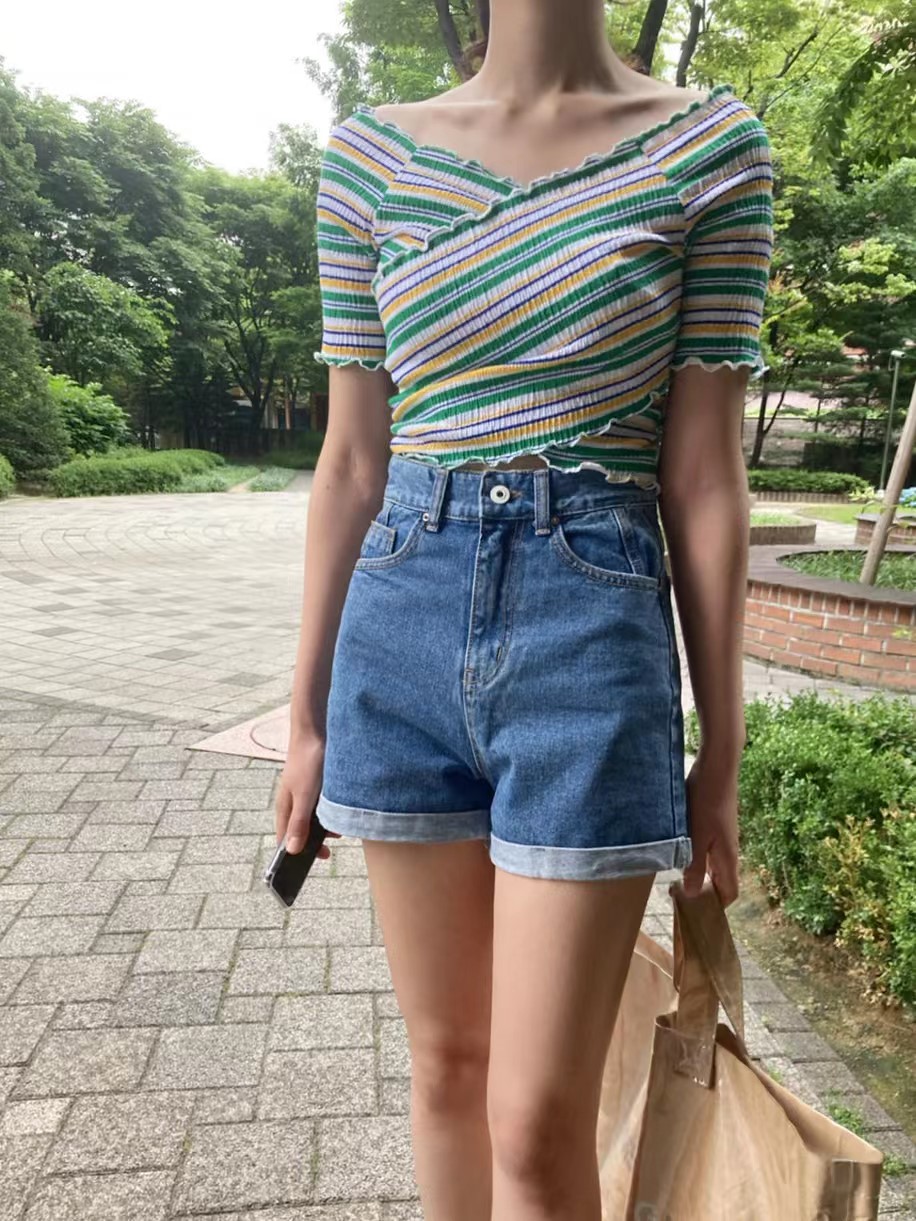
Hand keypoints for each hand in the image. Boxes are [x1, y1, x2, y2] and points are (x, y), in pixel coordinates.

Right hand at [275, 731, 340, 857]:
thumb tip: (291, 851)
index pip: (285, 839)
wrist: (316, 730)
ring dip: (326, 825)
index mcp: (285, 807)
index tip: (318, 860)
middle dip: (316, 841)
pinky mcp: (316, 784)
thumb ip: (299, 823)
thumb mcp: (305, 796)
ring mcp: (304, 792)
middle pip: (301, 830)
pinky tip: (342, 809)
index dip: (297, 854)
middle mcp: (292, 802)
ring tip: (340, 827)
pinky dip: (331, 811)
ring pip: (313, 817)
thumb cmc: (307, 762)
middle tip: (332, 846)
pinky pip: (322, 805)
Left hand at [681, 750, 739, 906]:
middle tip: (680, 895)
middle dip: (706, 891)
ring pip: (715, 864)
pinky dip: (699, 857)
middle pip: (723, 880)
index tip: (697, 912)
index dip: (717, 906)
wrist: (718, 769)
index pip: (730, 892)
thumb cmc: (706, 803)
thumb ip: (695, 867)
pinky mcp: (718, 825)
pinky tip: (682, 851)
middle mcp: (730, 850)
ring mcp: (725, 837)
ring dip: (701, 873)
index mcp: (728, 858)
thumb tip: (693, 894)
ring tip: (677, 876)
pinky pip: (711, 849)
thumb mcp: (695, 838)